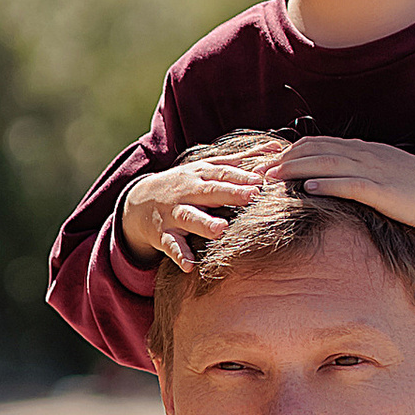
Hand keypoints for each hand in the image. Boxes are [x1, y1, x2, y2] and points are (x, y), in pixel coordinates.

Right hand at [120, 146, 286, 269]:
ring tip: (220, 229)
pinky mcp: (163, 235)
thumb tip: (275, 149)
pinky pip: (171, 246)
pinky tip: (189, 265)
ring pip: (189, 218)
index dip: (241, 176)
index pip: (222, 173)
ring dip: (204, 224)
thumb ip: (240, 160)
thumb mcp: (206, 168)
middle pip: (209, 192)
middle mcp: (187, 193)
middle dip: (230, 194)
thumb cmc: (184, 185)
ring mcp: (174, 214)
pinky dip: (179, 255)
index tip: (261, 180)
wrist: (139, 201)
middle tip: (251, 196)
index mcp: (200, 175)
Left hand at [277, 135, 414, 240]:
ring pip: (327, 164)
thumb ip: (354, 172)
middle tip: (258, 172)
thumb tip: (327, 178)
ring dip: (295, 170)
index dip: (288, 151)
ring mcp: (372, 171)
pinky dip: (326, 184)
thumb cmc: (413, 187)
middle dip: (283, 160)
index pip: (317, 144)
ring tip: (272, 179)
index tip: (266, 163)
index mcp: (361, 150)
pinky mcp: (382, 191)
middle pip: (315, 151)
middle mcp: (363, 155)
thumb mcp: (379, 173)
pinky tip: (307, 188)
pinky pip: (349, 184)